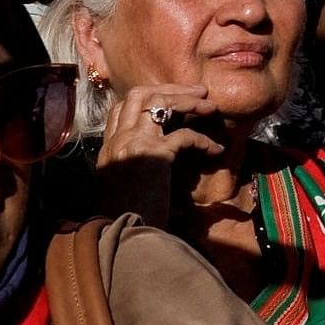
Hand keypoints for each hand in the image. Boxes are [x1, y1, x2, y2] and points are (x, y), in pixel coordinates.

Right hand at [88, 81, 226, 226]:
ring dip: (188, 101)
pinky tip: (215, 151)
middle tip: (198, 92)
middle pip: (138, 95)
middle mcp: (116, 141)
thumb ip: (137, 161)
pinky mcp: (152, 154)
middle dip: (171, 89)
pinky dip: (203, 140)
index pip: (121, 107)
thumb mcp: (126, 183)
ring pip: (157, 102)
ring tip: (211, 108)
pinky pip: (184, 135)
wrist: (125, 234)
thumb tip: (167, 150)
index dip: (149, 97)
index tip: (173, 100)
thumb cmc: (130, 215)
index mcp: (108, 148)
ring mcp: (131, 144)